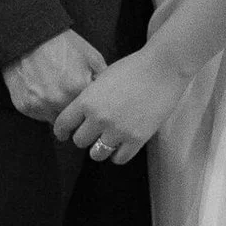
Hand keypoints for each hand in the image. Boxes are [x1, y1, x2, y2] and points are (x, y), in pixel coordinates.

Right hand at [3, 31, 102, 121]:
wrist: (30, 37)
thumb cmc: (63, 44)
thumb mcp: (91, 56)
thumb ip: (103, 80)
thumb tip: (111, 97)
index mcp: (78, 89)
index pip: (90, 114)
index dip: (90, 110)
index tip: (90, 107)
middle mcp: (59, 101)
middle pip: (73, 120)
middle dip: (75, 112)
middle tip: (71, 97)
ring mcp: (40, 105)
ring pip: (55, 120)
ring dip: (58, 112)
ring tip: (56, 92)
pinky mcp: (25, 106)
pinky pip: (39, 116)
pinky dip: (42, 108)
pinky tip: (43, 91)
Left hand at [54, 47, 188, 166]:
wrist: (163, 68)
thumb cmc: (134, 67)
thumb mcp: (103, 77)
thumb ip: (91, 96)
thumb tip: (83, 109)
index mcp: (87, 100)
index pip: (63, 124)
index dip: (62, 131)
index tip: (65, 135)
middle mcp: (98, 118)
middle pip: (79, 141)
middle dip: (85, 137)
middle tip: (93, 133)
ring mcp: (118, 130)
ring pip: (97, 154)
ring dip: (100, 149)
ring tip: (107, 141)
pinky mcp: (136, 139)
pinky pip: (119, 158)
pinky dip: (118, 155)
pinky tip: (121, 146)